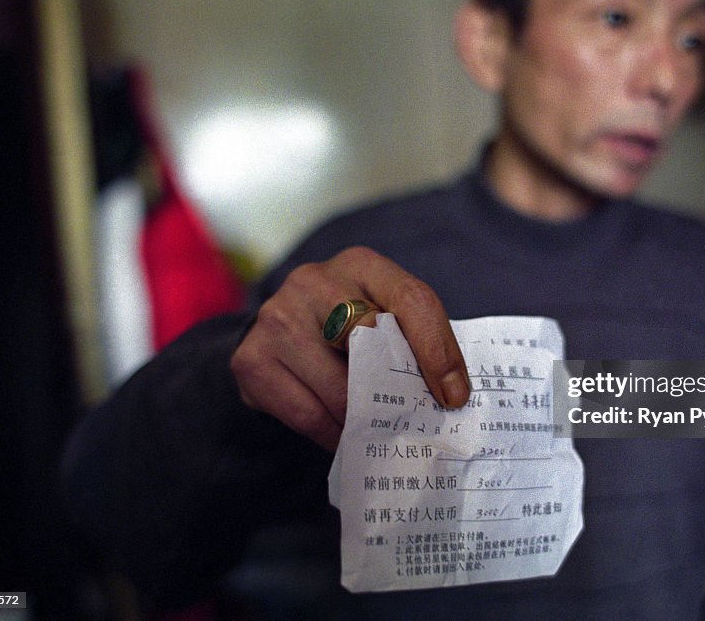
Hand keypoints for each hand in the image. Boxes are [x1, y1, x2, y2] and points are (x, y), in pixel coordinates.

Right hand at [230, 246, 469, 450]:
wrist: (279, 330)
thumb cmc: (347, 327)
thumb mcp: (383, 315)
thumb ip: (413, 339)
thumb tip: (451, 396)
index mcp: (360, 264)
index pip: (411, 300)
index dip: (438, 350)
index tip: (453, 396)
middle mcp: (312, 281)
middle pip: (369, 342)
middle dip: (397, 390)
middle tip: (417, 423)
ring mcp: (276, 318)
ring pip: (338, 389)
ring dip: (366, 421)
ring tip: (384, 435)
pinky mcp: (251, 359)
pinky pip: (307, 414)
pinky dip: (333, 434)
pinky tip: (347, 438)